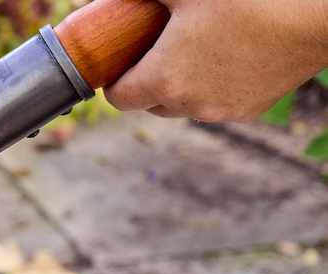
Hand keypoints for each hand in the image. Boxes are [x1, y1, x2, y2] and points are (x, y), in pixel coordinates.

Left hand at [104, 0, 327, 120]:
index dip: (114, 78)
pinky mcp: (252, 108)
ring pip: (184, 105)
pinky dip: (213, 85)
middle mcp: (188, 105)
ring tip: (193, 48)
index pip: (118, 98)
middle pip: (150, 104)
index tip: (120, 58)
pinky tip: (227, 54)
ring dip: (181, 84)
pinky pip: (218, 102)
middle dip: (147, 80)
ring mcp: (222, 111)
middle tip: (155, 47)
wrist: (318, 15)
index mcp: (163, 81)